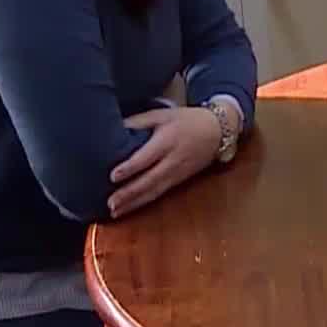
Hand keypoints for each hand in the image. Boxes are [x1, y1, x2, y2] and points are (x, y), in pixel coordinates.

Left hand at [107, 107, 223, 218]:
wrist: (217, 131)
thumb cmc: (187, 120)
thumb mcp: (163, 114)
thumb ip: (139, 121)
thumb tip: (114, 129)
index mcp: (167, 141)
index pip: (147, 157)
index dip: (130, 167)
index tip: (113, 176)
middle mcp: (172, 160)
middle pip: (149, 180)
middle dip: (129, 193)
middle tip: (109, 203)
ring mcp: (177, 173)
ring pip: (154, 191)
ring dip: (134, 203)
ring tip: (115, 211)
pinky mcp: (179, 181)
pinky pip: (159, 194)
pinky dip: (143, 202)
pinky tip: (129, 208)